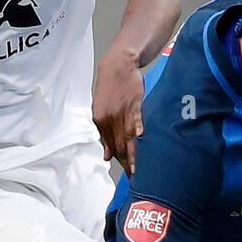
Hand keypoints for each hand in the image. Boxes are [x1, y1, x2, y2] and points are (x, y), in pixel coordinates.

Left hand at [93, 46, 145, 172]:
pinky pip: (136, 117)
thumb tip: (106, 154)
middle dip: (126, 162)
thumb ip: (104, 134)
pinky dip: (138, 127)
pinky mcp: (134, 103)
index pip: (110, 146)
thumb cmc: (110, 88)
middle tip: (134, 176)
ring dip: (133, 153)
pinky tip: (141, 137)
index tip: (126, 172)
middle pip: (119, 144)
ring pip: (127, 136)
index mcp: (100, 121)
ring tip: (138, 168)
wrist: (118, 65)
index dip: (118, 161)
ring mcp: (122, 111)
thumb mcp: (101, 111)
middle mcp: (110, 118)